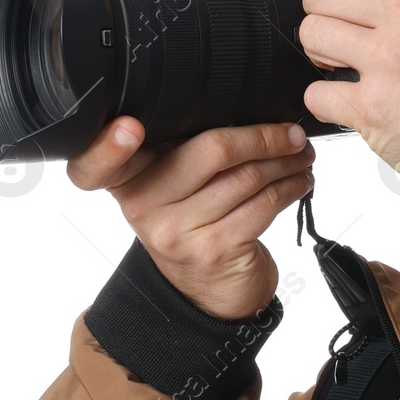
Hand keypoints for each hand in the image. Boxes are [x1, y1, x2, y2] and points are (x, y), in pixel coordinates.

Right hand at [68, 118, 315, 318]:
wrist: (206, 293)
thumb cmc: (194, 228)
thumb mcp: (170, 189)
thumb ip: (180, 150)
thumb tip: (241, 106)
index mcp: (125, 180)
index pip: (96, 164)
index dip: (107, 145)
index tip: (128, 127)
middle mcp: (142, 205)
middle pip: (210, 151)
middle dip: (262, 137)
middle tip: (291, 132)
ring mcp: (177, 231)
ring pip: (245, 177)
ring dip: (285, 162)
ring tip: (302, 154)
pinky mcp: (214, 250)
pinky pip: (263, 205)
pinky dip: (289, 187)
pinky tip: (300, 180)